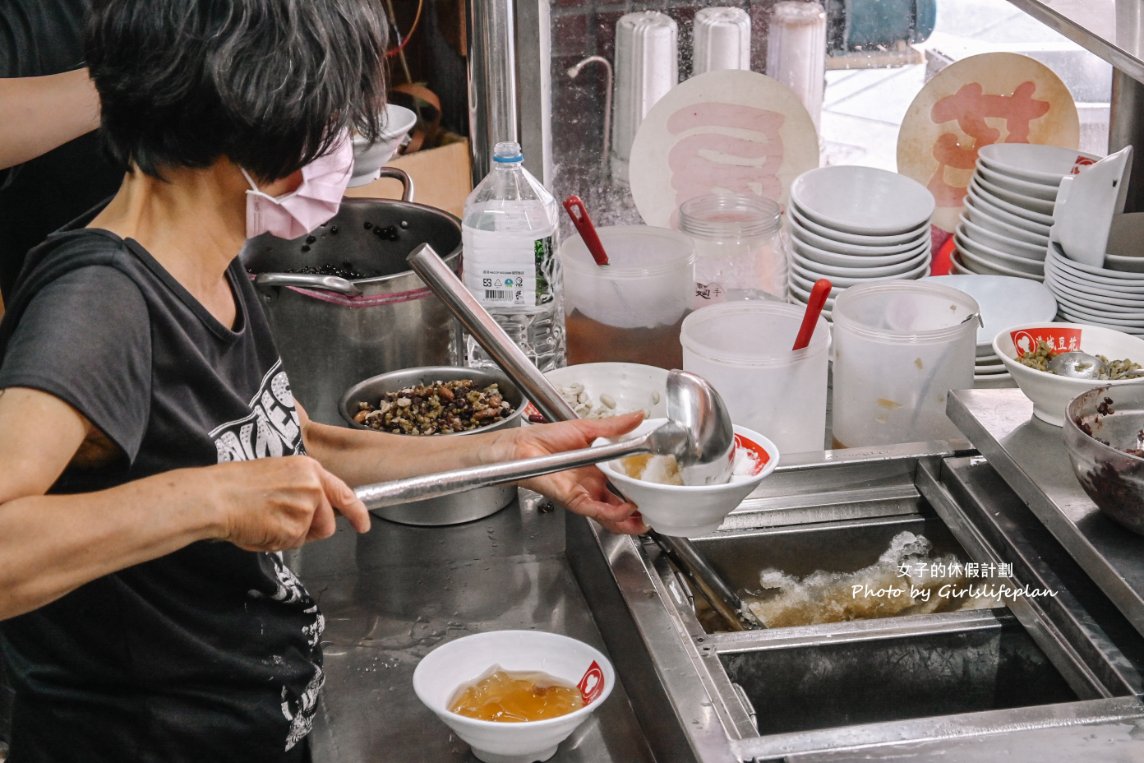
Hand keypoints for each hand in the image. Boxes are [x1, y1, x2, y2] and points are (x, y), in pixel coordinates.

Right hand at [205, 456, 369, 550]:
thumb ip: (302, 489)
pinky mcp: (294, 528)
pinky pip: (291, 544)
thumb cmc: (237, 485)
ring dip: (290, 535)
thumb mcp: (279, 474)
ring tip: (266, 520)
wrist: (216, 496)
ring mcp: (305, 508)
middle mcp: (312, 486)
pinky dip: (276, 542)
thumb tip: (315, 510)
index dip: (357, 512)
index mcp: (309, 469)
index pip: (343, 492)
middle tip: (279, 522)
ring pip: (308, 535)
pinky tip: (260, 527)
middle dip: (310, 530)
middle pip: (327, 523)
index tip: (364, 524)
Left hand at [488, 412, 648, 534]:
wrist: (524, 446)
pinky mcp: (575, 500)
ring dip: (629, 519)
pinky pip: (597, 511)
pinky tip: (627, 510)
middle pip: (620, 502)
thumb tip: (638, 416)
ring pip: (611, 513)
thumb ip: (615, 426)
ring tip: (646, 519)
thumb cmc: (548, 437)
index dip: (641, 487)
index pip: (625, 481)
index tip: (657, 486)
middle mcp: (593, 484)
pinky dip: (613, 514)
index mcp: (598, 467)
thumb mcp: (588, 428)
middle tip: (657, 509)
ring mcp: (585, 493)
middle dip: (639, 510)